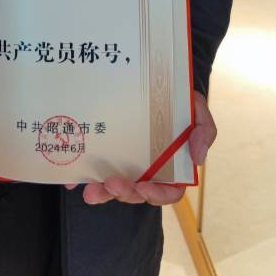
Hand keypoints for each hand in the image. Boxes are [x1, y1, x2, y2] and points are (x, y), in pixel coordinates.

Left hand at [69, 91, 215, 205]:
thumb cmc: (179, 101)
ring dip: (102, 192)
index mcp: (170, 167)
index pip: (168, 192)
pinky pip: (92, 170)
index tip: (143, 187)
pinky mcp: (104, 153)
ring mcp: (124, 163)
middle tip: (110, 184)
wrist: (155, 80)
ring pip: (113, 187)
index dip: (156, 195)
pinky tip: (71, 180)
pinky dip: (81, 178)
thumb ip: (204, 132)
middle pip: (137, 193)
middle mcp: (146, 170)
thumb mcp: (198, 111)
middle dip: (123, 193)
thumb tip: (198, 159)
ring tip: (90, 190)